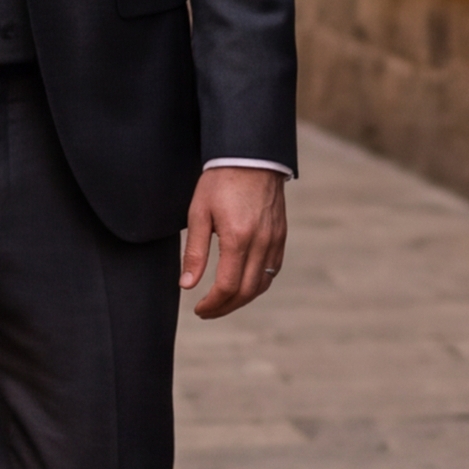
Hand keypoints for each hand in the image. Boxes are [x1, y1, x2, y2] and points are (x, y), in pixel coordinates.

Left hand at [181, 168, 285, 319]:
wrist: (250, 157)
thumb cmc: (219, 182)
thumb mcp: (198, 214)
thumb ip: (194, 252)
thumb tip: (187, 285)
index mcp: (238, 239)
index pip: (227, 287)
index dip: (212, 304)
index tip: (198, 310)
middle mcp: (261, 244)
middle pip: (246, 292)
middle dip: (225, 308)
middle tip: (207, 312)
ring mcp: (274, 241)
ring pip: (262, 285)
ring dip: (242, 299)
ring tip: (222, 302)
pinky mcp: (281, 236)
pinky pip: (272, 270)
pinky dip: (257, 284)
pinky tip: (242, 284)